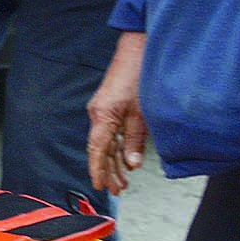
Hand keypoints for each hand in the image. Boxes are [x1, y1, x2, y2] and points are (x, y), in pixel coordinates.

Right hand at [87, 31, 149, 198]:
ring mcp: (103, 109)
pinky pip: (110, 132)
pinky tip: (125, 159)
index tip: (99, 185)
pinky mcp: (109, 105)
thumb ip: (135, 139)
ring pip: (106, 142)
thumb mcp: (142, 113)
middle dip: (108, 171)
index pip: (97, 150)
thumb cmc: (138, 77)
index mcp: (103, 115)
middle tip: (118, 190)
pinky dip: (117, 147)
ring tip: (123, 181)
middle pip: (101, 149)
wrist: (137, 50)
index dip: (98, 169)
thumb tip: (131, 163)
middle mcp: (98, 113)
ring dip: (114, 161)